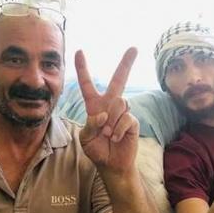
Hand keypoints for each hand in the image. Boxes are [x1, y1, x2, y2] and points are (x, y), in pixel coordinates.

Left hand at [76, 48, 139, 172]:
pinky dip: (118, 130)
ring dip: (111, 121)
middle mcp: (110, 105)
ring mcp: (123, 113)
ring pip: (120, 102)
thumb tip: (103, 115)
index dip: (83, 68)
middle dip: (126, 63)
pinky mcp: (132, 122)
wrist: (111, 165)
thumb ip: (90, 125)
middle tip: (134, 48)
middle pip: (118, 80)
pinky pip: (126, 118)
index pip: (87, 84)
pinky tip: (115, 138)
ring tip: (107, 134)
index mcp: (94, 106)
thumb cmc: (96, 150)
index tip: (79, 51)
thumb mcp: (85, 138)